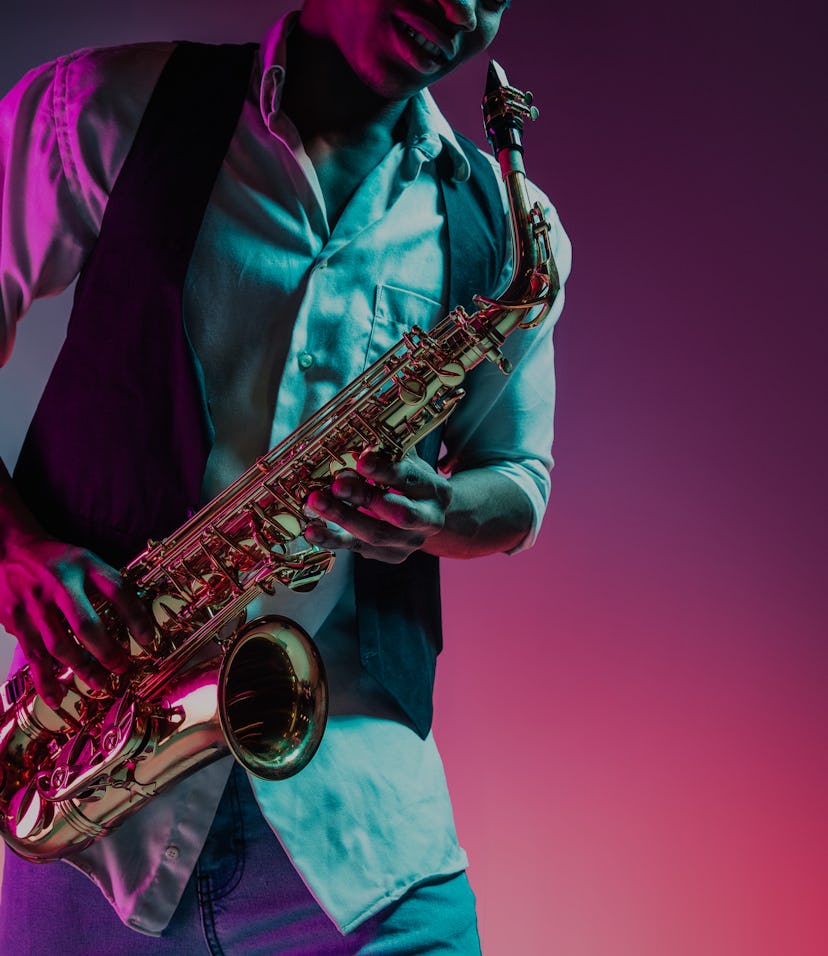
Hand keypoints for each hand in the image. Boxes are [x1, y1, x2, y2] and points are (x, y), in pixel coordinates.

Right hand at [0, 530, 155, 706]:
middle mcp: (58, 585)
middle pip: (85, 624)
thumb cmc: (55, 559)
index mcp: (82, 566)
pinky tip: (57, 695)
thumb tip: (138, 618)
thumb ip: (110, 584)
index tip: (149, 639)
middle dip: (107, 651)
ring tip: (101, 682)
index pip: (117, 590)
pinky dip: (45, 679)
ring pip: (58, 645)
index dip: (136, 616)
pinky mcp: (15, 621)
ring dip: (81, 668)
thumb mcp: (87, 560)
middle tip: (122, 667)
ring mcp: (34, 605)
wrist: (9, 550)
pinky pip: (32, 655)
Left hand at [304, 449, 451, 563]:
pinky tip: (312, 530)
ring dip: (342, 517)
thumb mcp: (407, 461)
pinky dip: (332, 539)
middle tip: (337, 484)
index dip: (386, 471)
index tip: (361, 461)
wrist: (424, 515)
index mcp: (436, 491)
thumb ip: (389, 450)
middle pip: (398, 514)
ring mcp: (408, 543)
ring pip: (374, 534)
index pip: (411, 480)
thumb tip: (359, 432)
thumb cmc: (410, 481)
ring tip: (316, 501)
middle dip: (366, 498)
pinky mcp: (388, 555)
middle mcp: (428, 521)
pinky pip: (356, 548)